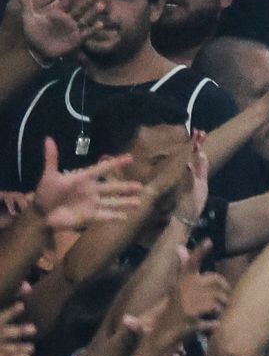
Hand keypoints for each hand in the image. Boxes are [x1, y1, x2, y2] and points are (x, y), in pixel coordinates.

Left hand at [30, 140, 144, 232]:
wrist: (41, 212)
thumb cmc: (47, 192)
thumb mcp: (49, 175)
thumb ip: (52, 158)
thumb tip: (48, 139)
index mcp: (84, 179)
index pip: (102, 169)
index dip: (115, 164)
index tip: (130, 158)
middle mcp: (92, 191)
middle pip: (112, 188)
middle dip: (125, 187)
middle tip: (140, 186)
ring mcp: (92, 204)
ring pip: (112, 202)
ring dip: (124, 202)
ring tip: (138, 202)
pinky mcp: (89, 216)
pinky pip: (104, 216)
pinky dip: (115, 217)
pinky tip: (126, 217)